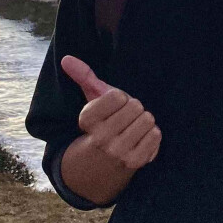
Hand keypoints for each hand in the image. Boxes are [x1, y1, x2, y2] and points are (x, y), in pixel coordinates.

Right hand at [60, 54, 160, 172]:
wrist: (101, 164)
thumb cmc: (101, 124)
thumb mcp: (91, 101)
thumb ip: (83, 77)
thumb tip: (67, 58)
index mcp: (87, 120)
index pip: (117, 96)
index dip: (120, 99)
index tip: (113, 109)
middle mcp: (101, 138)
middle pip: (135, 106)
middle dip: (133, 109)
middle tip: (124, 120)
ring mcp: (118, 152)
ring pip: (148, 119)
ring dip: (144, 121)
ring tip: (132, 129)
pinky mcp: (135, 162)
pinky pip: (156, 135)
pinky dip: (152, 134)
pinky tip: (140, 140)